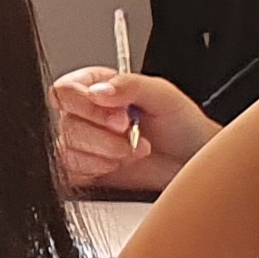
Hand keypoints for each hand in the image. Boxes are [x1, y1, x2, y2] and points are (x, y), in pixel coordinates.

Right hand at [50, 68, 214, 194]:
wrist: (192, 160)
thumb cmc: (183, 125)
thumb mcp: (164, 96)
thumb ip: (130, 85)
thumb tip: (98, 90)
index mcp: (96, 86)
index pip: (65, 92)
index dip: (88, 107)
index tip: (121, 118)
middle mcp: (84, 113)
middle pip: (67, 124)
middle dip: (104, 136)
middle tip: (131, 136)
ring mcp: (82, 143)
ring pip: (68, 150)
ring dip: (106, 155)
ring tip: (132, 150)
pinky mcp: (83, 169)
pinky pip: (72, 172)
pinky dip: (99, 170)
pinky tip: (120, 164)